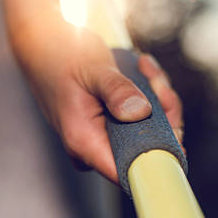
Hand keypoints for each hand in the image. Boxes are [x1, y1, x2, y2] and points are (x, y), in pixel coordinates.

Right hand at [12, 18, 183, 183]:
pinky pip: (144, 117)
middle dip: (163, 111)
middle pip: (148, 149)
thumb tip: (141, 113)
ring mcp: (104, 137)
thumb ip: (116, 91)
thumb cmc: (62, 55)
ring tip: (144, 66)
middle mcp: (95, 147)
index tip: (173, 128)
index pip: (130, 173)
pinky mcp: (113, 125)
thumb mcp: (92, 69)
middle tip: (152, 76)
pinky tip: (141, 67)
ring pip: (151, 130)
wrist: (44, 44)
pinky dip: (151, 92)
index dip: (159, 157)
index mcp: (85, 142)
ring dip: (157, 96)